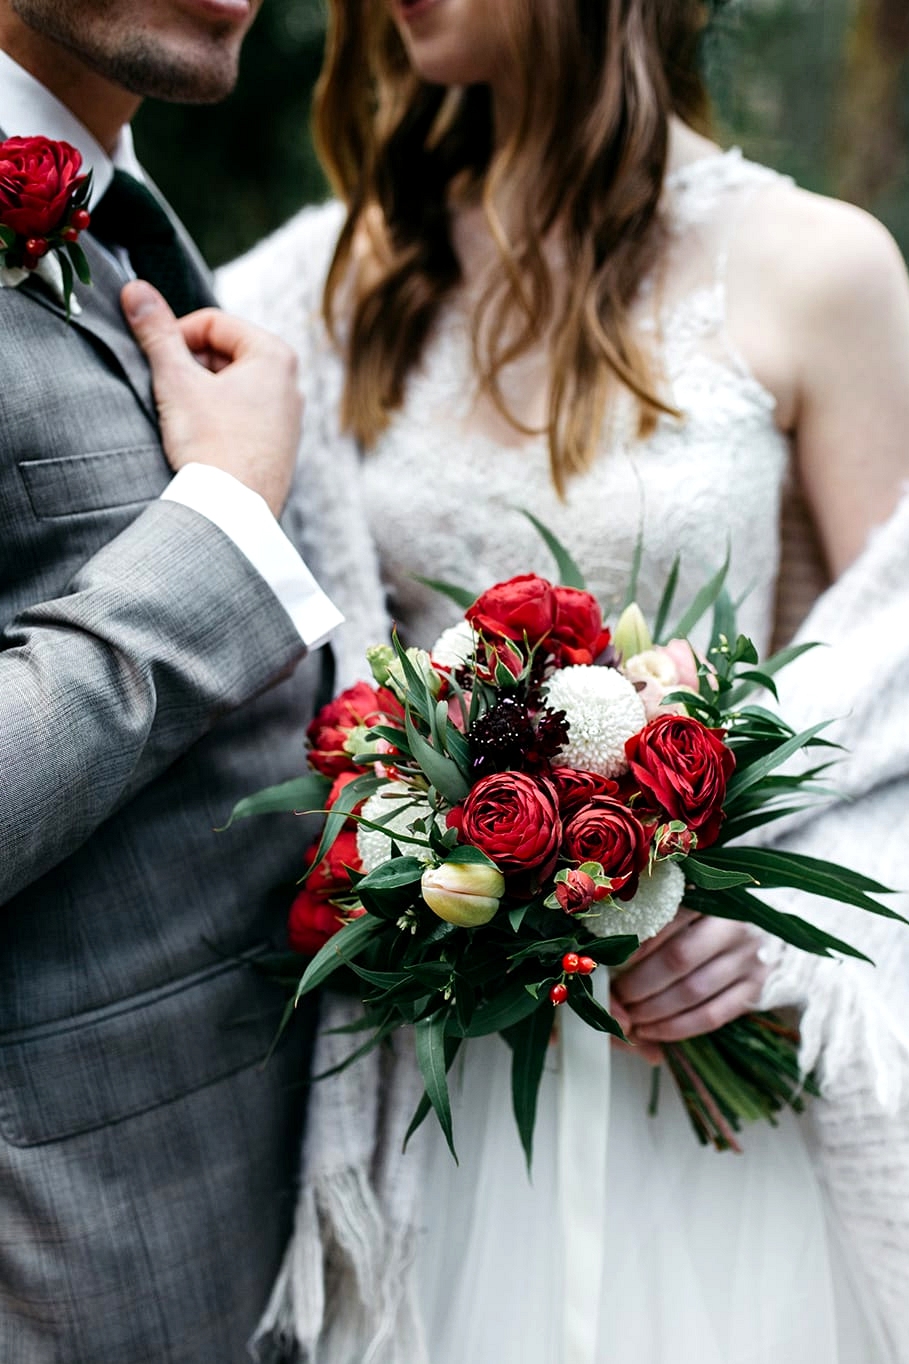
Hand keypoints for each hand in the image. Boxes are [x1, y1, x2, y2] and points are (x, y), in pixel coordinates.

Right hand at [122, 280, 302, 517]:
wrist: (233, 515)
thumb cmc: (211, 445)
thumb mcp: (176, 381)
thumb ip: (155, 332)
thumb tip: (134, 289)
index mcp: (275, 355)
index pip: (213, 323)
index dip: (176, 335)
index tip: (154, 360)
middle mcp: (292, 383)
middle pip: (225, 354)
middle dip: (190, 366)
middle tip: (166, 391)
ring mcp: (289, 419)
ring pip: (232, 387)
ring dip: (201, 393)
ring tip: (182, 419)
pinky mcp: (280, 448)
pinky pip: (242, 417)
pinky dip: (218, 419)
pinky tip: (201, 442)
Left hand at [611, 908, 768, 1050]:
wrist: (768, 929)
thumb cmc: (715, 914)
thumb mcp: (691, 901)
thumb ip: (659, 916)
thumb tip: (609, 943)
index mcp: (714, 897)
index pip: (666, 924)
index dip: (633, 947)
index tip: (608, 962)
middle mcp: (736, 928)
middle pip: (677, 960)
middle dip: (638, 983)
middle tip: (614, 995)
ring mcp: (750, 961)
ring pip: (692, 992)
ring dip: (652, 1010)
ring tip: (628, 1016)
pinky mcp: (756, 990)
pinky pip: (712, 1016)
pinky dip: (676, 1028)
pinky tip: (651, 1030)